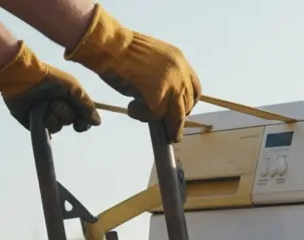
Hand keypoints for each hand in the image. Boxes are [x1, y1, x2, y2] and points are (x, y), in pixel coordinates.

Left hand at [0, 42, 101, 133]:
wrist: (23, 77)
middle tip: (56, 104)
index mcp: (67, 100)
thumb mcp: (73, 88)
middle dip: (65, 114)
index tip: (80, 124)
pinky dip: (45, 127)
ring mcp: (44, 115)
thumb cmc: (49, 79)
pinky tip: (42, 118)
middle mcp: (57, 108)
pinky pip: (43, 132)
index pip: (81, 117)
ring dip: (53, 119)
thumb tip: (97, 123)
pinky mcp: (31, 122)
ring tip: (45, 107)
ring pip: (57, 127)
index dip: (83, 122)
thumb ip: (86, 105)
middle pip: (69, 122)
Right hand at [65, 5, 201, 143]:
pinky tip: (131, 109)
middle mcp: (180, 71)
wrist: (109, 44)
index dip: (189, 102)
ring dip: (167, 126)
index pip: (194, 87)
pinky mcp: (158, 95)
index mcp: (179, 59)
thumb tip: (161, 97)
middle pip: (187, 104)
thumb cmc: (121, 50)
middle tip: (170, 130)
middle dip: (178, 118)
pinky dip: (142, 116)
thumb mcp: (151, 59)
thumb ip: (162, 75)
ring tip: (161, 132)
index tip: (182, 111)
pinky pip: (154, 115)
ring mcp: (171, 84)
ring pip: (176, 115)